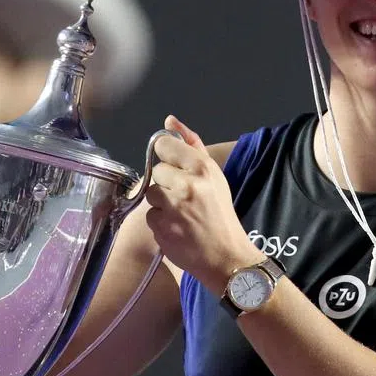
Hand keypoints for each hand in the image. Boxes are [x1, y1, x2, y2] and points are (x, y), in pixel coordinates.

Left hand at [144, 116, 256, 289]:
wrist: (225, 255)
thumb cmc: (220, 212)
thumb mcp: (214, 175)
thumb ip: (192, 145)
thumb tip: (169, 120)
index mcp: (202, 168)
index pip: (164, 144)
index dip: (169, 157)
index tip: (178, 169)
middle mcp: (186, 184)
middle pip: (156, 171)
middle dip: (167, 183)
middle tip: (185, 198)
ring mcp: (172, 207)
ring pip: (151, 193)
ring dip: (161, 202)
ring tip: (181, 214)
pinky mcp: (160, 227)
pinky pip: (150, 215)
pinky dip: (160, 221)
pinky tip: (176, 228)